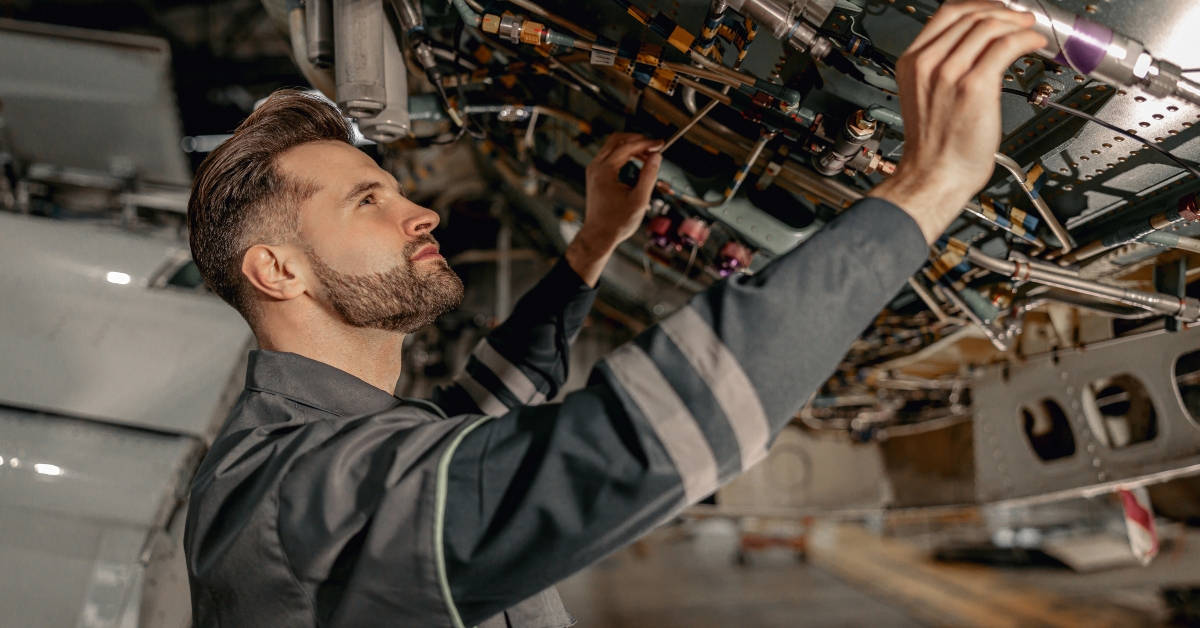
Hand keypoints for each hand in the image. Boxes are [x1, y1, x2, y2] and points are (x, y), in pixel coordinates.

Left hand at [565, 133, 663, 285]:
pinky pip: (611, 156)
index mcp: (604, 171)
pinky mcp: (595, 175)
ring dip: (632, 147)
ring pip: (613, 147)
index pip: (627, 147)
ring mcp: (593, 170)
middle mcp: (595, 167)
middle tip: (654, 146)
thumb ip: (648, 176)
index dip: (646, 143)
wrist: (598, 236)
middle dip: (637, 140)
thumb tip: (656, 156)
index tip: (661, 143)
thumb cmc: (618, 222)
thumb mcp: (639, 200)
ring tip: (650, 157)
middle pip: (617, 140)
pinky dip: (625, 155)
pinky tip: (639, 162)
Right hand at [867, 0, 1046, 242]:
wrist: (934, 175)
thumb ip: (942, 67)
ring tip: (1031, 31)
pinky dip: (1026, 39)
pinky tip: (1034, 44)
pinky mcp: (974, 86)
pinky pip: (1007, 46)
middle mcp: (928, 64)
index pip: (948, 12)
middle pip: (971, 14)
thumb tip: (976, 45)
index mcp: (912, 62)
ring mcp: (949, 73)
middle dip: (1004, 11)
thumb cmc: (934, 145)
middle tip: (1022, 18)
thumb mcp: (926, 95)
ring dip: (1018, 22)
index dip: (980, 5)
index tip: (998, 10)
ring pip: (989, 25)